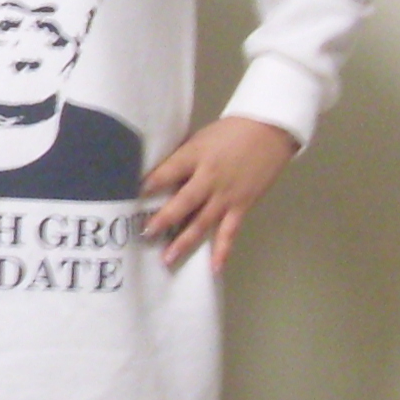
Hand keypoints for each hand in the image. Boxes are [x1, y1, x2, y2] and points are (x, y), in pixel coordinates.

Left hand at [141, 117, 297, 269]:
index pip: (168, 172)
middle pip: (184, 202)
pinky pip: (230, 231)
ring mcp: (227, 195)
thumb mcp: (198, 139)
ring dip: (185, 242)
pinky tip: (214, 267)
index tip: (131, 197)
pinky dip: (222, 250)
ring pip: (203, 222)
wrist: (268, 132)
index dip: (150, 185)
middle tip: (145, 234)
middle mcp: (210, 178)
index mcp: (195, 156)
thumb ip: (180, 159)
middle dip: (163, 219)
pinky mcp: (242, 206)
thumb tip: (155, 177)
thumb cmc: (228, 133)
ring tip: (167, 259)